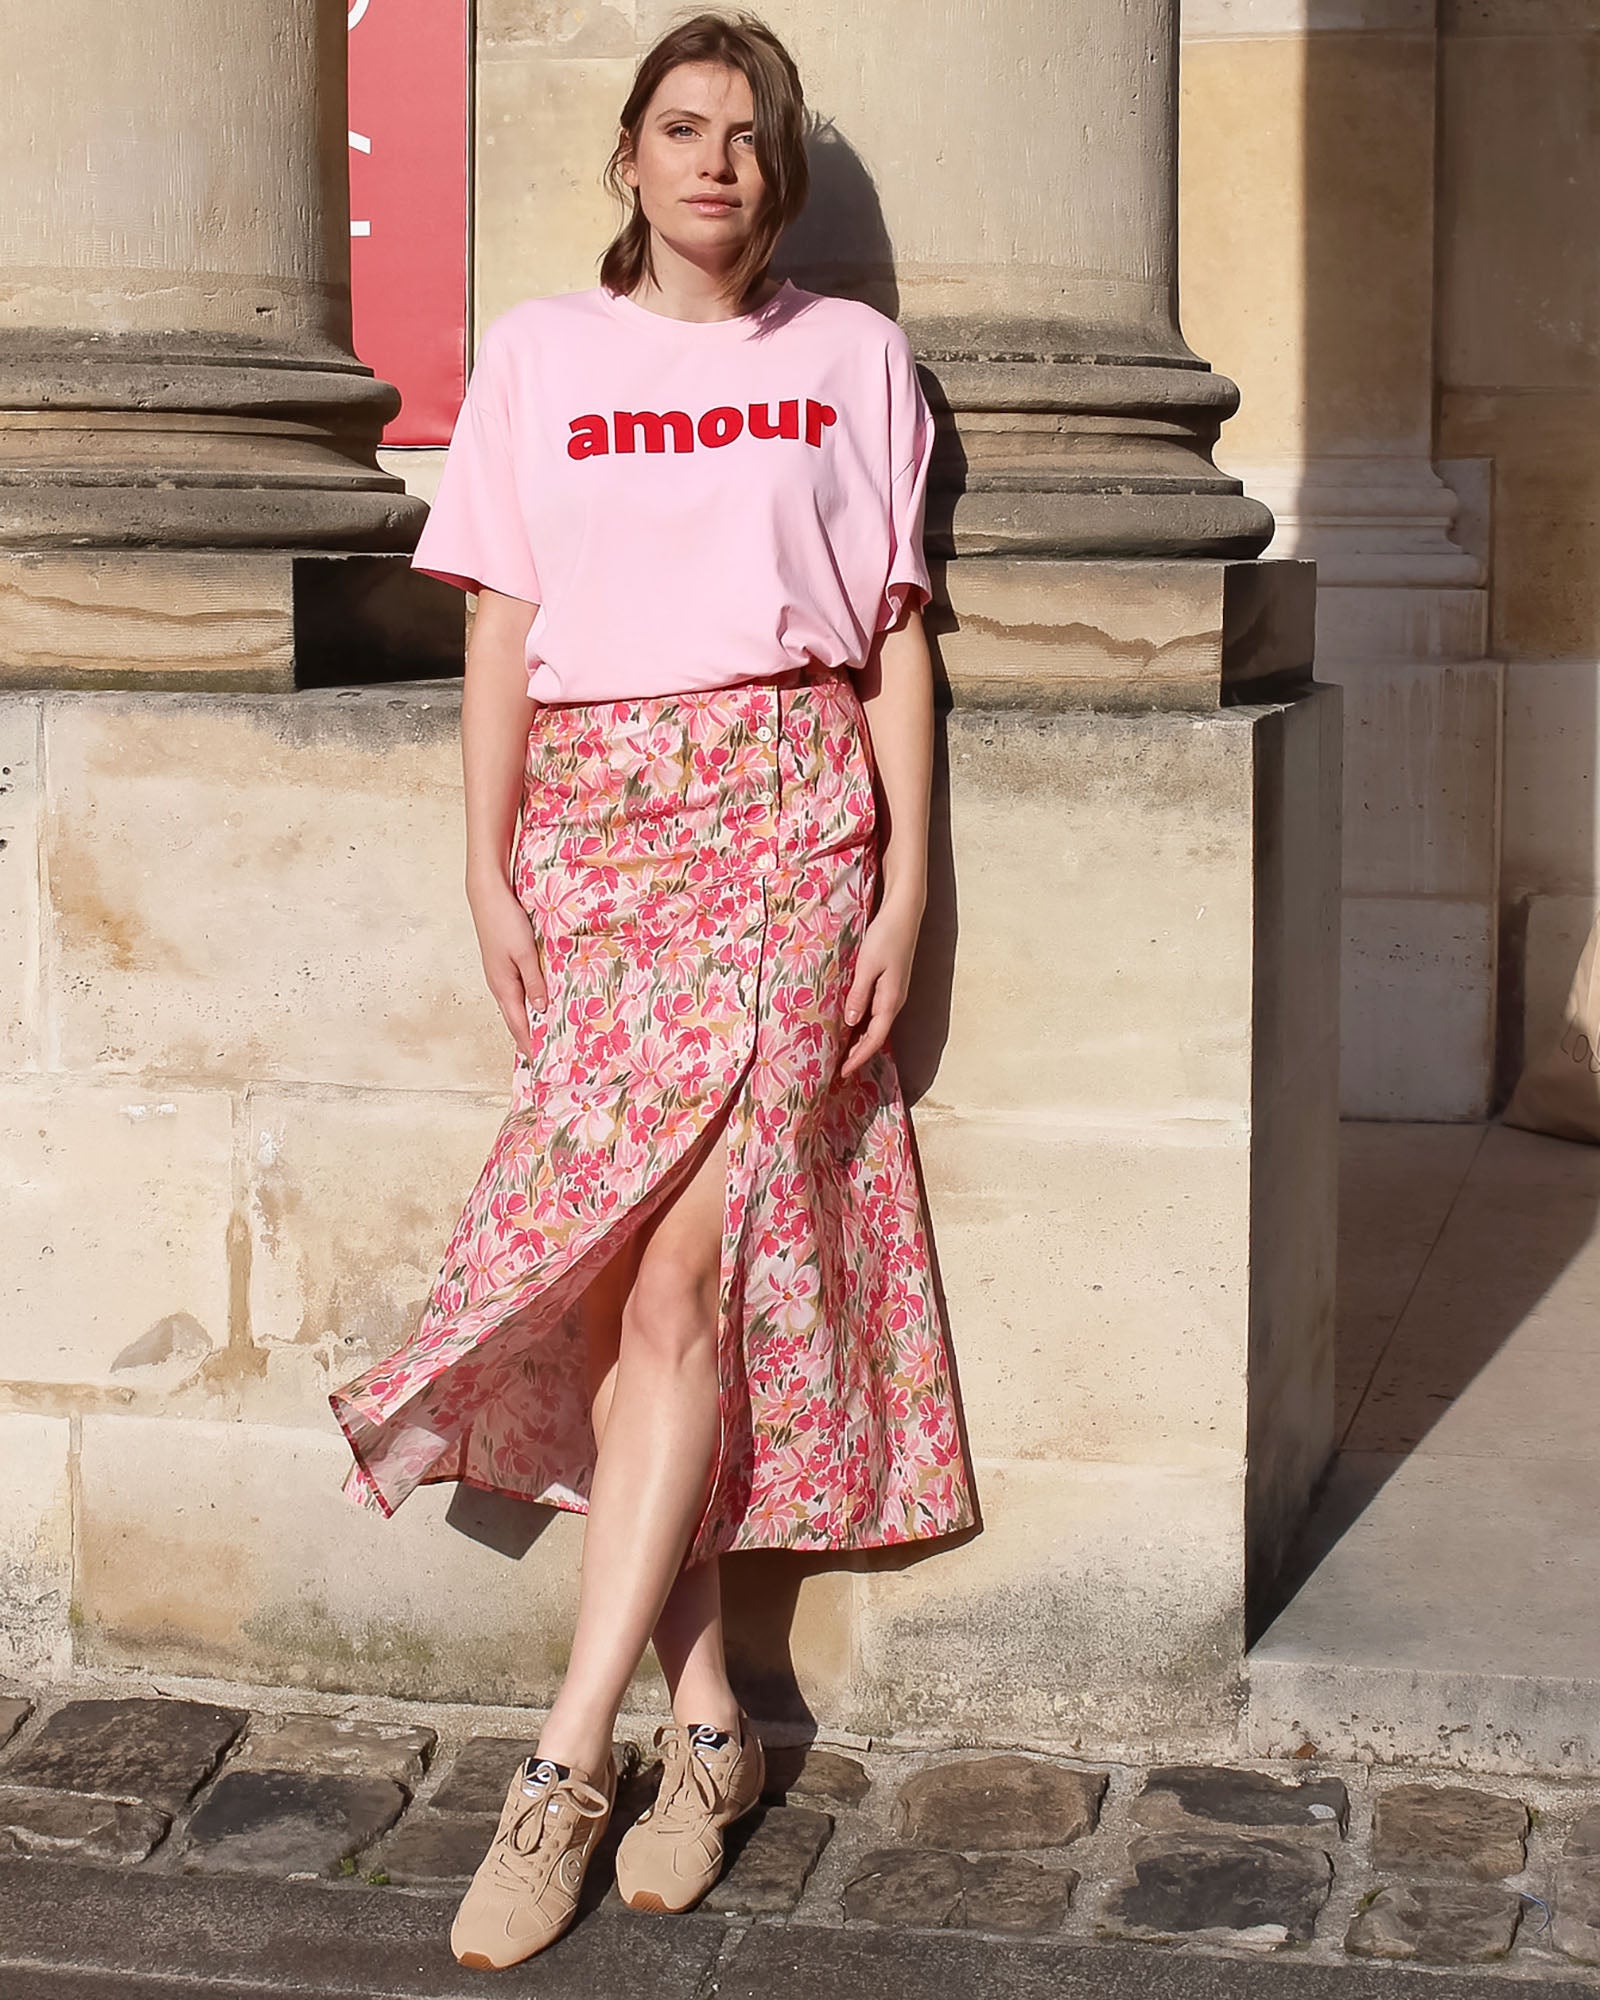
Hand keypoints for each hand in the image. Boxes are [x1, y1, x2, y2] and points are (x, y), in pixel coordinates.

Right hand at [467, 877, 546, 1060]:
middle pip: (515, 1019)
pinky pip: (517, 991)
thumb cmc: (505, 921)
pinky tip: (538, 1003)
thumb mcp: (525, 953)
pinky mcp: (502, 964)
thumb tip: (540, 1009)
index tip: (540, 1062)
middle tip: (545, 1055)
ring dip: (529, 1020)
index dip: (529, 1044)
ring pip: (516, 1005)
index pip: (518, 1024)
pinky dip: (527, 1002)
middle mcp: (499, 984)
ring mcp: (499, 975)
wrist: (487, 895)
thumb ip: (534, 982)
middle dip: (529, 1038)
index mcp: (503, 986)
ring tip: (544, 1034)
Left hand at [840, 893, 922, 1079]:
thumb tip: (851, 1023)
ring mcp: (894, 992)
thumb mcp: (867, 966)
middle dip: (859, 1054)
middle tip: (840, 1068)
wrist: (904, 912)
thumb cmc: (885, 936)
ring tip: (843, 1052)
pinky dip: (864, 1023)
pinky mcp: (891, 983)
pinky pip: (876, 1011)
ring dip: (861, 1040)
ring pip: (876, 1024)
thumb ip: (858, 995)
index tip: (843, 1072)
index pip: (874, 1039)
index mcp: (890, 1000)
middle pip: (876, 1036)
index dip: (859, 1057)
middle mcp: (895, 1000)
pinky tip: (852, 1023)